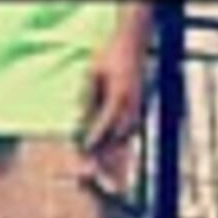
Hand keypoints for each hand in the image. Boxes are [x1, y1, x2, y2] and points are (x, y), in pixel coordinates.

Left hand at [78, 17, 148, 154]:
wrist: (133, 45)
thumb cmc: (110, 56)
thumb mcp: (93, 73)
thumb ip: (87, 98)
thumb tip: (79, 121)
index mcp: (120, 97)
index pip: (106, 123)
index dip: (95, 138)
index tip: (84, 149)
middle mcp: (131, 109)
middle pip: (117, 138)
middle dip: (104, 155)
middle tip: (91, 166)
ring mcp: (137, 113)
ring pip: (125, 141)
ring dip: (114, 157)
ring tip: (103, 172)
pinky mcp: (137, 115)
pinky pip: (128, 137)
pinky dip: (120, 149)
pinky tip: (114, 160)